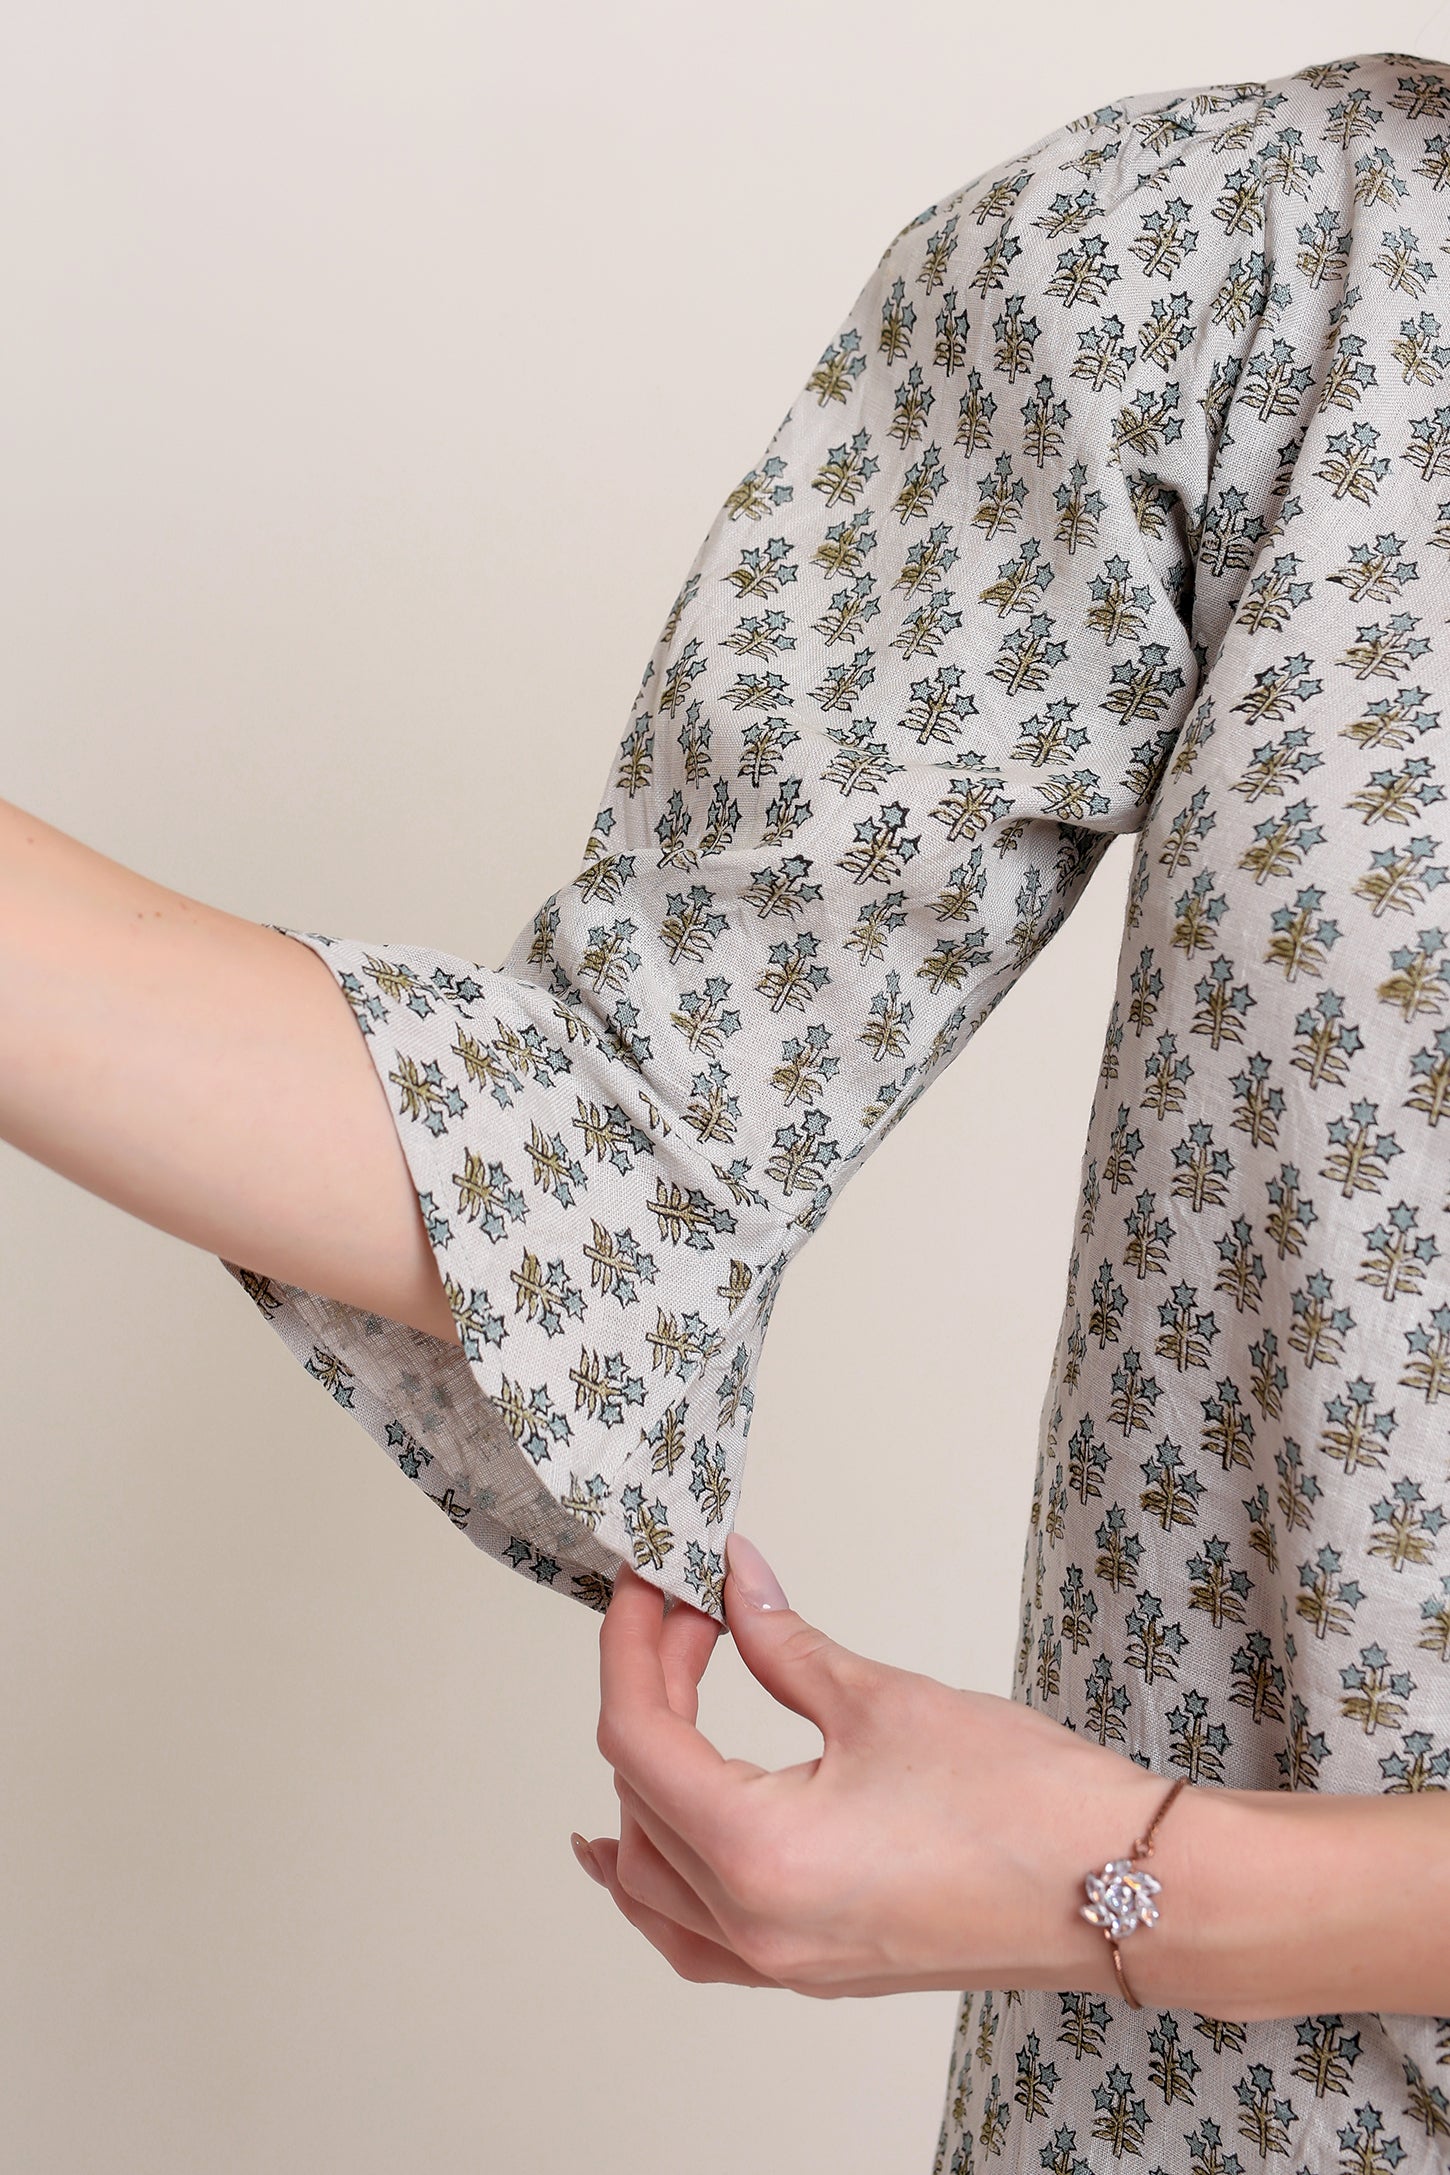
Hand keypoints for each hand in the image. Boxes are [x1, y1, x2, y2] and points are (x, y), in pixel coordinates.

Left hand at [570, 1536, 1168, 1997]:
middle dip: (650, 1690)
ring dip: (642, 1784)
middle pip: (638, 1799)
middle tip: (691, 1615)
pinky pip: (692, 1937)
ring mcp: (781, 1961)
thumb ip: (783, 1641)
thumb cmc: (1027, 1807)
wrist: (1125, 1890)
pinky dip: (656, 1881)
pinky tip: (637, 1841)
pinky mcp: (815, 1967)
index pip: (639, 1739)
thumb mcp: (883, 1698)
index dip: (632, 1644)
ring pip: (650, 1879)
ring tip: (669, 1694)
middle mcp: (754, 1926)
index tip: (649, 1586)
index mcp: (757, 1856)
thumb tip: (733, 1581)